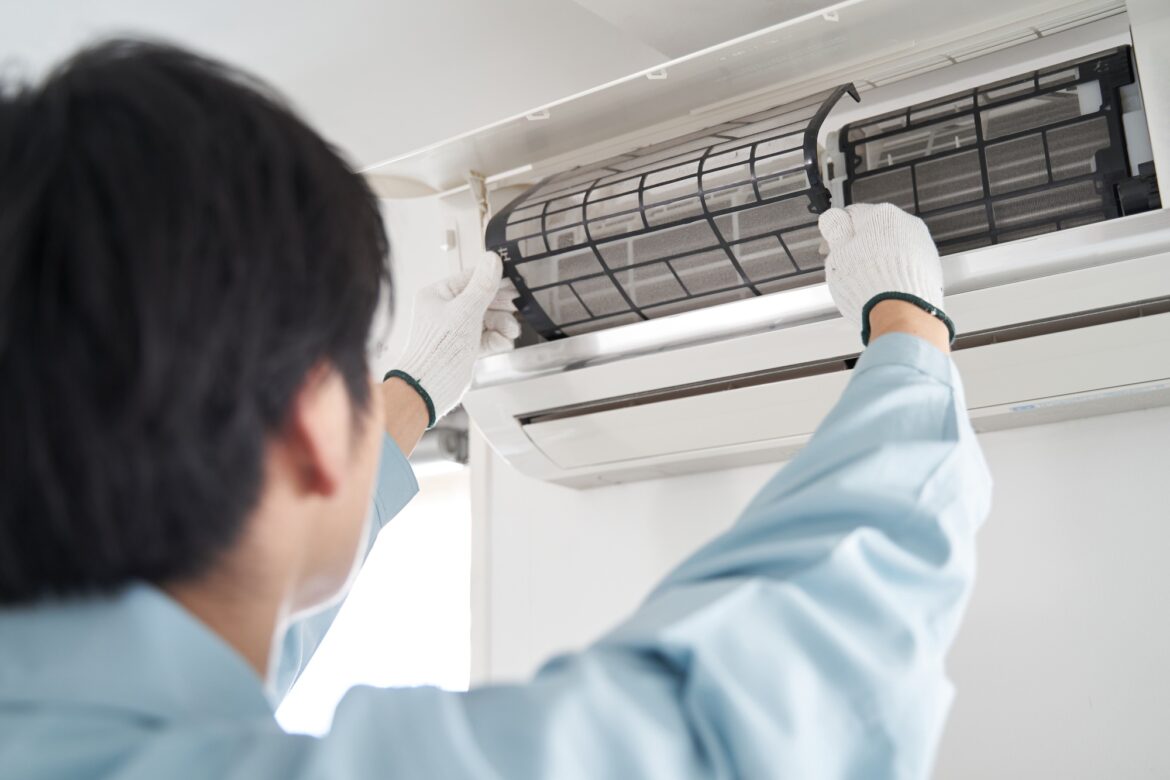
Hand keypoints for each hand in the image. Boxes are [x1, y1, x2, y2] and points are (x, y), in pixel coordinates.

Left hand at [388, 251, 519, 426]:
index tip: (513, 282)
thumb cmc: (439, 349)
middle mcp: (444, 310)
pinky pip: (484, 336)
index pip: (470, 279)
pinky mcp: (462, 347)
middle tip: (516, 307)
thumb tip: (492, 259)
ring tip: (511, 331)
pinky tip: (504, 343)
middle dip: (500, 307)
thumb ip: (482, 286)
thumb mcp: (466, 311)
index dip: (493, 280)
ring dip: (502, 324)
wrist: (430, 387)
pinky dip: (496, 339)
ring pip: (485, 319)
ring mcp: (453, 329)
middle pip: (481, 300)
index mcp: (437, 295)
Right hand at [818, 203, 953, 345]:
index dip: (837, 234)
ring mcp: (922, 244)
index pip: (852, 216)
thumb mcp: (838, 255)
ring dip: (878, 260)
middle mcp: (907, 224)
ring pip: (892, 247)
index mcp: (882, 215)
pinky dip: (895, 272)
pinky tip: (885, 287)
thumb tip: (833, 218)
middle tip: (847, 269)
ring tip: (867, 282)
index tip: (831, 248)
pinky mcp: (931, 265)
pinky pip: (907, 263)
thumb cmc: (869, 286)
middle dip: (860, 248)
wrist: (903, 313)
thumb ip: (835, 231)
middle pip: (875, 232)